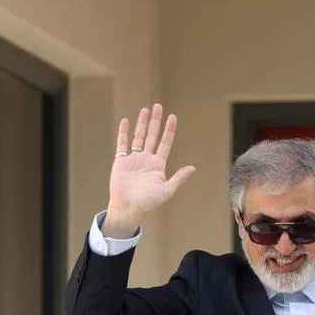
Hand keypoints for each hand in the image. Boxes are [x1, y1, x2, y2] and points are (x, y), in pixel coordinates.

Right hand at [104, 103, 195, 237]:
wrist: (128, 208)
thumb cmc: (148, 202)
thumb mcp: (167, 190)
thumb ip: (179, 178)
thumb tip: (193, 168)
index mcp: (158, 165)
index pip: (165, 143)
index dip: (169, 130)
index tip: (172, 117)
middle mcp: (146, 159)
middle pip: (152, 136)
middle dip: (155, 121)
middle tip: (158, 106)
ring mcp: (134, 159)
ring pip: (139, 136)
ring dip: (142, 123)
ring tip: (145, 110)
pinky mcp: (121, 161)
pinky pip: (122, 144)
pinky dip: (123, 132)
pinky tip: (125, 121)